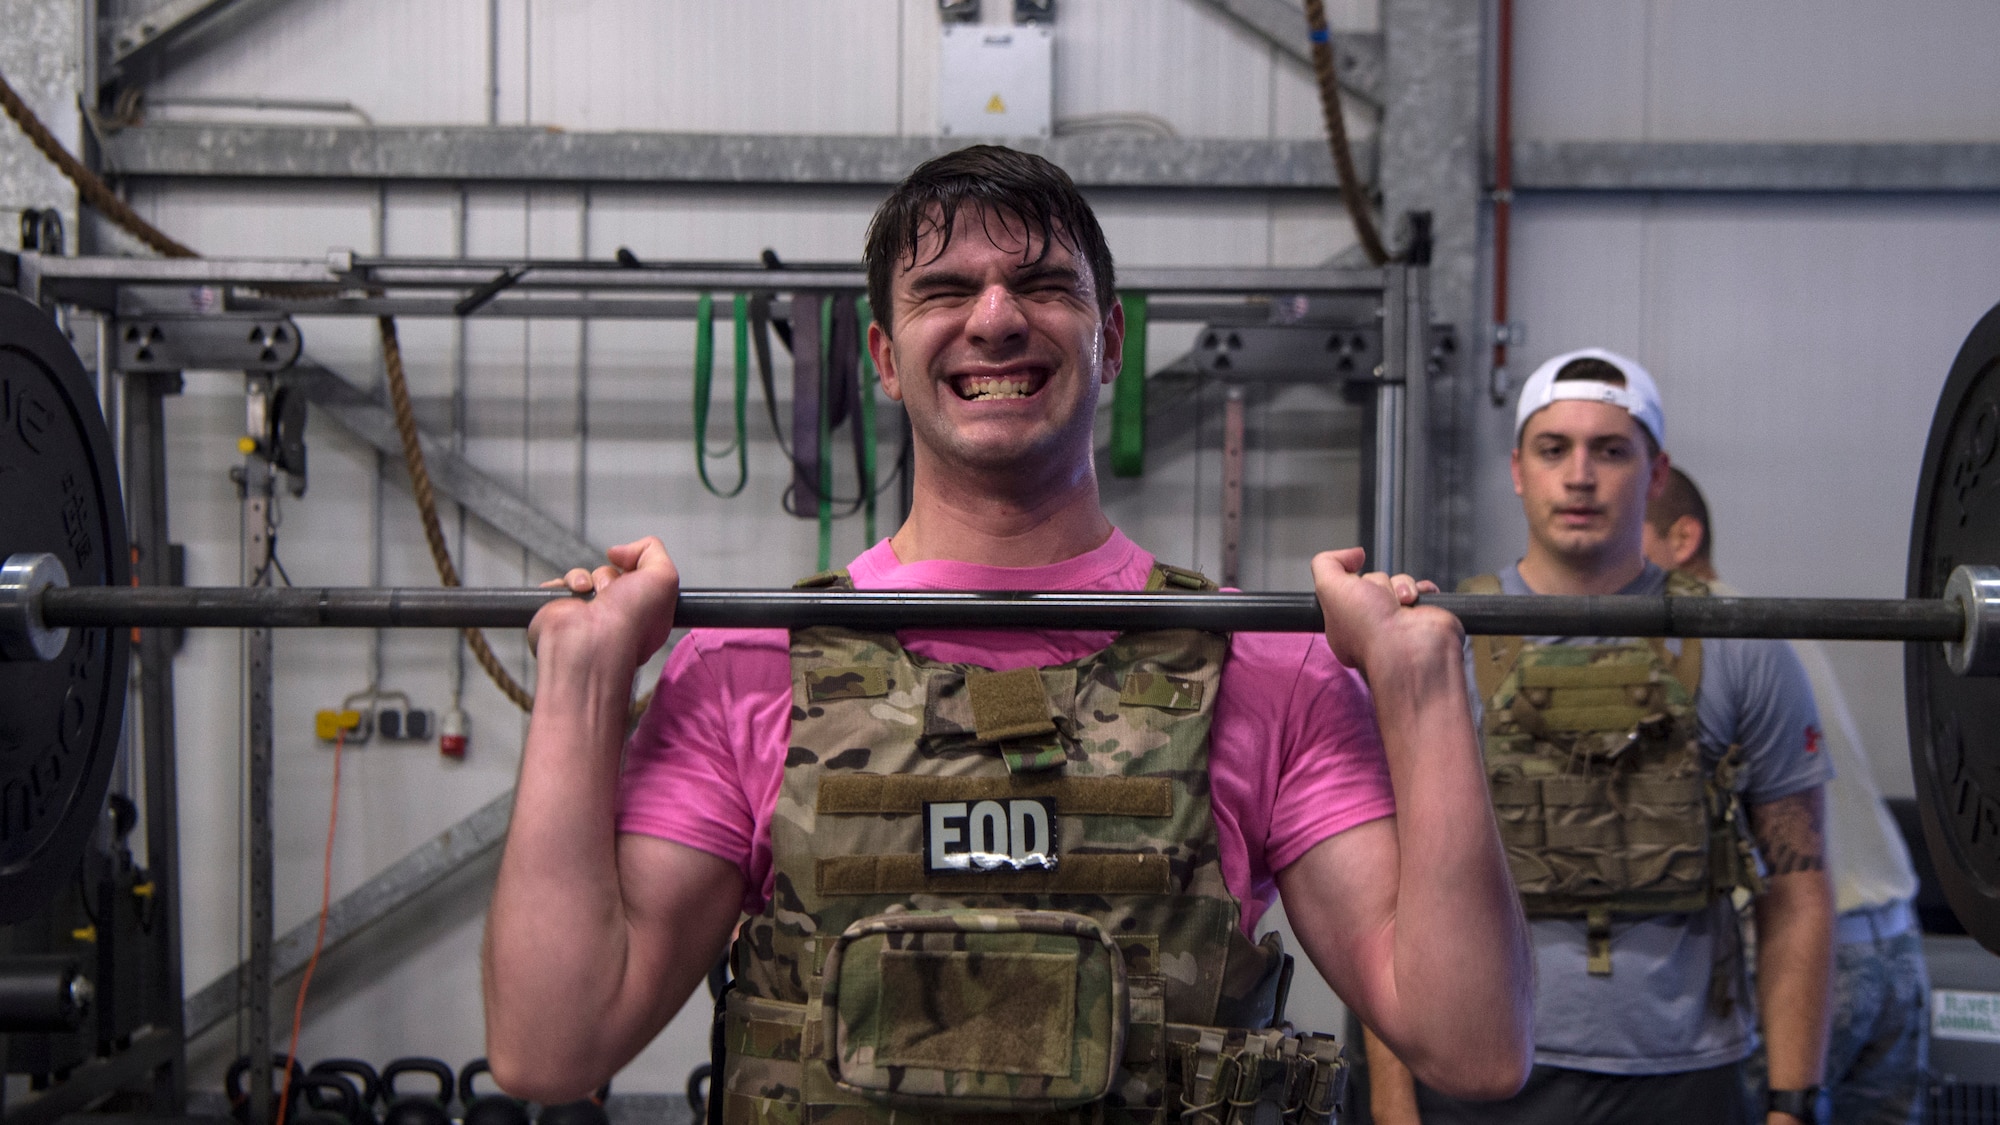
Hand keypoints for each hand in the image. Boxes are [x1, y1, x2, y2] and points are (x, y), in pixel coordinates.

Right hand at [527, 537, 679, 669]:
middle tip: (614, 592)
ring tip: (590, 594)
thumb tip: (620, 551)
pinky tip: (574, 596)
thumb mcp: (664, 576)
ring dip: (588, 578)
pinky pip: (559, 585)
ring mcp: (588, 615)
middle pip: (610, 573)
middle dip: (610, 575)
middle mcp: (617, 615)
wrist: (593, 643)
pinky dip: (564, 585)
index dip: (636, 569)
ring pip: (585, 576)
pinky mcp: (562, 613)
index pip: (639, 579)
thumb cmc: (631, 622)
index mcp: (645, 612)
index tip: (633, 571)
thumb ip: (653, 551)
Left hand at [1309, 546, 1454, 673]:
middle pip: (1373, 580)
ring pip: (1398, 582)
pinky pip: (1422, 589)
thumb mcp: (1329, 588)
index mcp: (1343, 622)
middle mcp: (1370, 622)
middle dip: (1377, 583)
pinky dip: (1422, 590)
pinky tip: (1417, 601)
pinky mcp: (1421, 616)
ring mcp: (1397, 620)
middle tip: (1379, 601)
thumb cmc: (1368, 627)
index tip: (1354, 585)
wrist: (1410, 647)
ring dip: (1400, 586)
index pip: (1345, 588)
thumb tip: (1352, 554)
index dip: (1350, 581)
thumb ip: (1326, 564)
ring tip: (1401, 604)